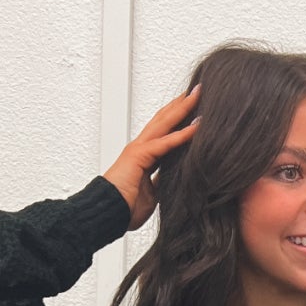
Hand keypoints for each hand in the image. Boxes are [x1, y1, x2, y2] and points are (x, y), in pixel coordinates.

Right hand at [102, 83, 202, 230]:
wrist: (107, 215)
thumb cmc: (125, 208)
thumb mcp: (151, 193)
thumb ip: (161, 182)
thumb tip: (172, 181)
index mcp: (144, 155)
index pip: (164, 131)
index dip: (179, 118)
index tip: (195, 109)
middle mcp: (141, 147)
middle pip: (164, 119)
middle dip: (181, 104)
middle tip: (198, 90)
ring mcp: (139, 149)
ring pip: (164, 123)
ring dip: (182, 109)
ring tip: (198, 95)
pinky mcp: (139, 156)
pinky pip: (165, 143)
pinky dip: (182, 134)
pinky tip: (196, 126)